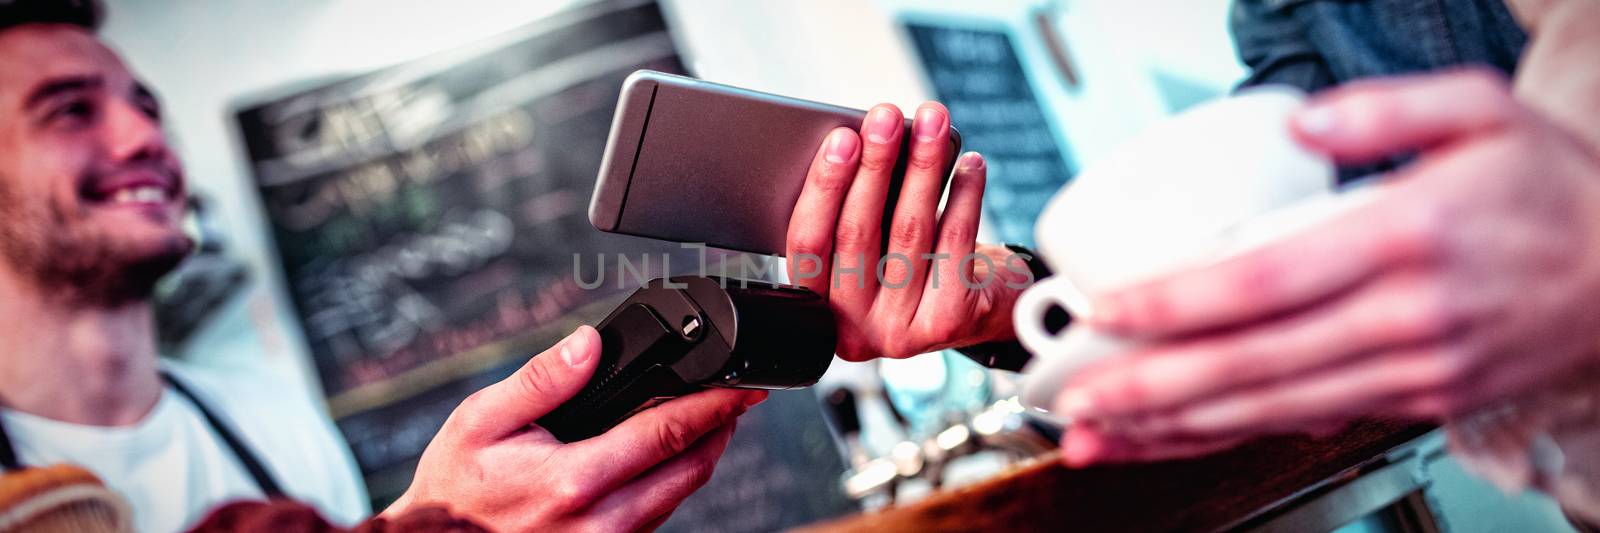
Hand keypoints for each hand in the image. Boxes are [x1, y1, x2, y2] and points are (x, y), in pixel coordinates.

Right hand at [384, 326, 764, 530]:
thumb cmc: (454, 490)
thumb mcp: (480, 420)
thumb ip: (542, 380)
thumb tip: (589, 341)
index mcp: (574, 479)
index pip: (668, 434)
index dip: (715, 407)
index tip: (744, 389)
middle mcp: (600, 521)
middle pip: (690, 471)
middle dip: (719, 432)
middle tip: (736, 401)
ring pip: (678, 498)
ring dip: (698, 459)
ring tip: (705, 423)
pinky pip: (654, 518)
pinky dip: (670, 485)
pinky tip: (663, 460)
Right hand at [785, 102, 1030, 360]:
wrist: (977, 313)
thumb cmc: (912, 262)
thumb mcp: (871, 246)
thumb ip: (853, 212)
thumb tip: (862, 143)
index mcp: (816, 305)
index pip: (807, 242)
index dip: (823, 187)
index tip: (842, 138)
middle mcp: (852, 328)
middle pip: (857, 233)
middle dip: (874, 165)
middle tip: (886, 117)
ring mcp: (899, 331)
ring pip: (908, 231)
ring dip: (922, 167)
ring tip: (932, 122)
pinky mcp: (947, 322)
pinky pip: (954, 244)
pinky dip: (964, 196)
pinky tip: (969, 164)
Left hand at [1053, 69, 1599, 464]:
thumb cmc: (1557, 190)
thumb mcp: (1486, 111)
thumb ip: (1387, 108)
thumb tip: (1303, 118)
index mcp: (1407, 237)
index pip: (1265, 279)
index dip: (1177, 303)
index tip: (1108, 309)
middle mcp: (1407, 316)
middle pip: (1252, 360)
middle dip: (1152, 386)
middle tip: (1074, 398)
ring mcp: (1412, 369)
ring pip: (1272, 407)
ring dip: (1178, 426)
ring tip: (1101, 434)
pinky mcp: (1418, 399)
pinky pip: (1308, 420)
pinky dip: (1235, 432)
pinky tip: (1179, 437)